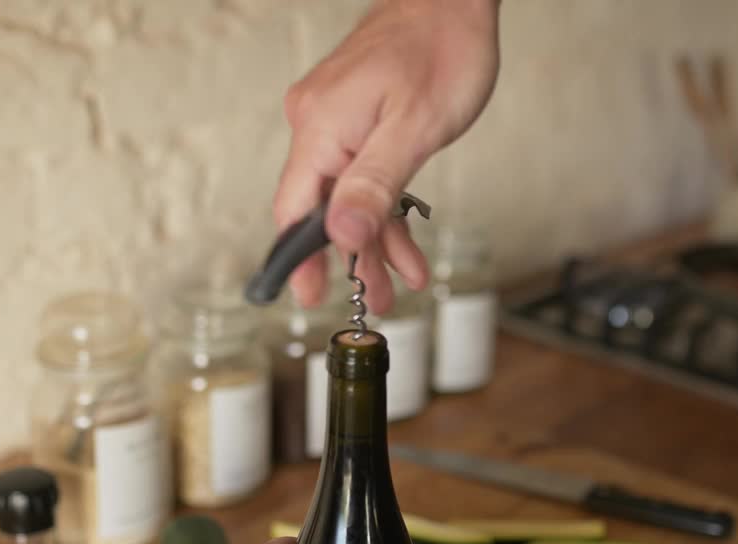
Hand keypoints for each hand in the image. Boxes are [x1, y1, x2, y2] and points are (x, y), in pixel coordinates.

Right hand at [275, 0, 501, 313]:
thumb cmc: (442, 50)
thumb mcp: (414, 128)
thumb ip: (374, 185)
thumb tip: (342, 236)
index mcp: (321, 128)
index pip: (295, 211)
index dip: (301, 260)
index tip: (308, 298)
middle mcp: (317, 123)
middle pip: (322, 209)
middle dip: (351, 258)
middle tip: (372, 299)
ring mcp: (335, 119)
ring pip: (346, 195)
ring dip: (374, 238)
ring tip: (398, 280)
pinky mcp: (353, 115)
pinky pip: (359, 171)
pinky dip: (382, 204)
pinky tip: (403, 237)